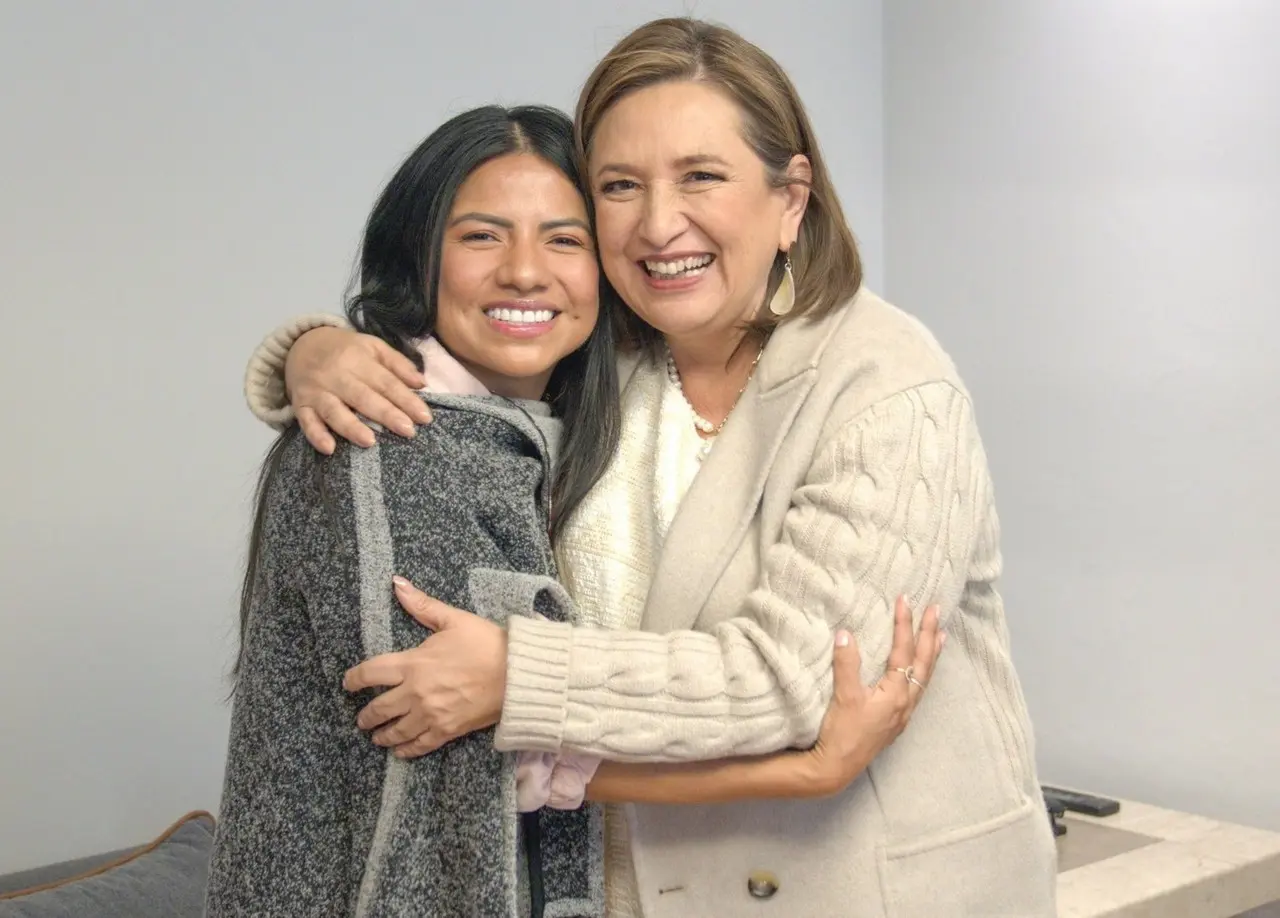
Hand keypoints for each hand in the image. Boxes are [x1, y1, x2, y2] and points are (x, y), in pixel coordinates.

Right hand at [286, 326, 429, 453]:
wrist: (301, 345)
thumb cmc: (346, 350)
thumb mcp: (373, 347)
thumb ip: (398, 364)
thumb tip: (422, 384)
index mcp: (358, 359)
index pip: (386, 382)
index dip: (406, 399)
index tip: (425, 417)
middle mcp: (337, 375)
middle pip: (363, 397)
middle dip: (386, 414)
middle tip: (408, 431)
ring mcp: (317, 391)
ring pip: (334, 411)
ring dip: (351, 427)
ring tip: (370, 441)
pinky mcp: (301, 404)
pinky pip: (306, 422)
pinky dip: (316, 435)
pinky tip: (329, 449)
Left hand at [342, 577, 507, 757]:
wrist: (517, 674)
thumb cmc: (486, 643)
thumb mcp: (454, 619)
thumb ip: (422, 605)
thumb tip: (397, 583)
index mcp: (413, 663)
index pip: (370, 673)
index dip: (354, 679)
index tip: (348, 684)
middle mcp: (415, 692)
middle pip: (378, 708)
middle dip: (366, 715)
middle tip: (361, 719)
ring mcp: (430, 714)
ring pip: (395, 731)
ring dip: (382, 735)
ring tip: (376, 737)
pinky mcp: (447, 731)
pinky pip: (419, 745)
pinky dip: (406, 750)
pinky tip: (400, 751)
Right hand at [804, 596, 943, 795]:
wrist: (837, 767)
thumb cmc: (841, 733)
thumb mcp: (842, 696)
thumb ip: (846, 664)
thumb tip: (846, 633)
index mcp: (895, 693)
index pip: (903, 651)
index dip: (905, 624)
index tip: (905, 600)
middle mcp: (905, 702)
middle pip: (923, 662)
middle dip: (928, 633)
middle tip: (936, 609)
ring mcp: (903, 713)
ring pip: (925, 677)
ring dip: (932, 653)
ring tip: (940, 634)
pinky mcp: (896, 720)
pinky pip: (918, 688)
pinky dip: (923, 671)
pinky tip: (920, 669)